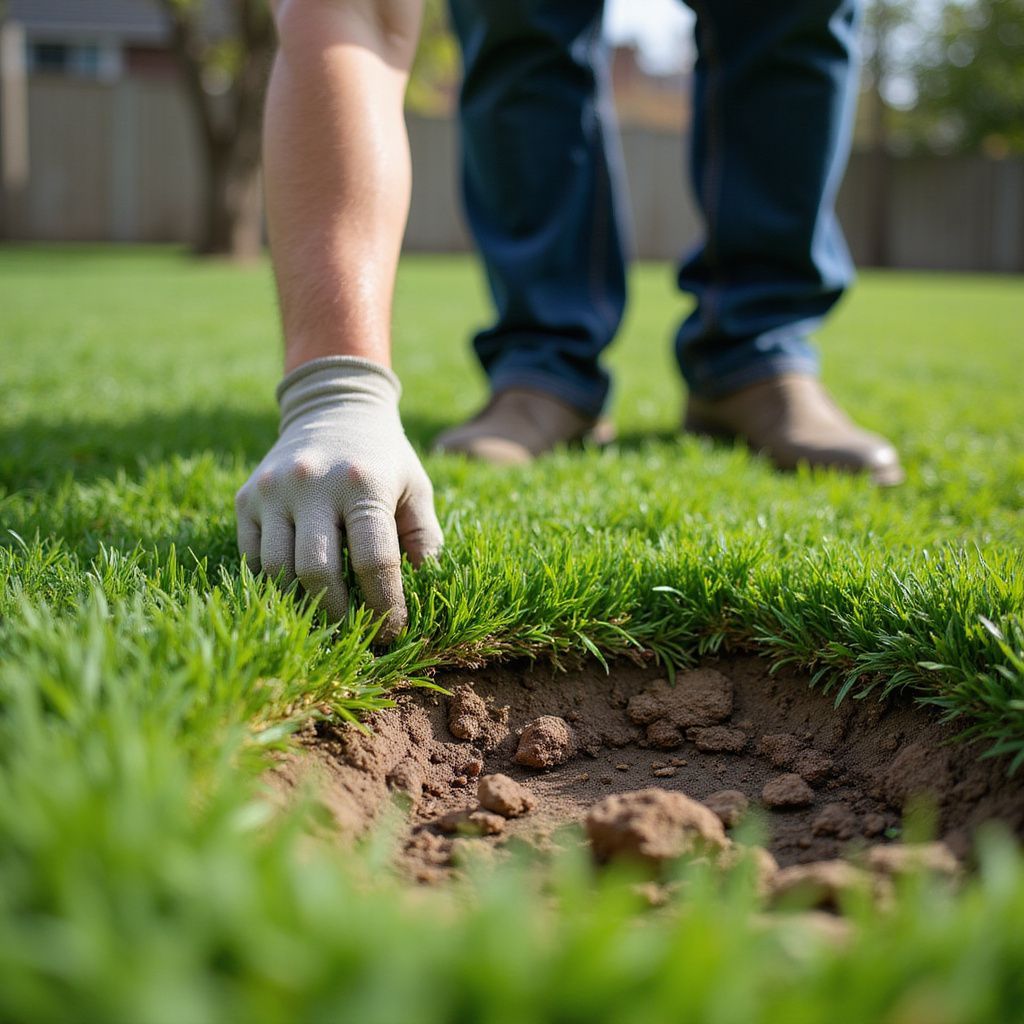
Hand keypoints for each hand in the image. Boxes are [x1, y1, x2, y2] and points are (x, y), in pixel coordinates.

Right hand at [235, 357, 442, 640]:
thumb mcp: (416, 487)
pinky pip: (252, 557)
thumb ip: (424, 538)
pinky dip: (274, 584)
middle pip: (317, 572)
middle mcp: (312, 484)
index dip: (384, 605)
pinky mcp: (246, 497)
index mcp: (364, 483)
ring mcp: (273, 490)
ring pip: (278, 571)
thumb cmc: (384, 458)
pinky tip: (299, 592)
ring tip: (326, 620)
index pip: (374, 561)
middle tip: (355, 635)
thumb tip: (421, 591)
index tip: (392, 630)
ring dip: (302, 605)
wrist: (334, 407)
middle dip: (337, 614)